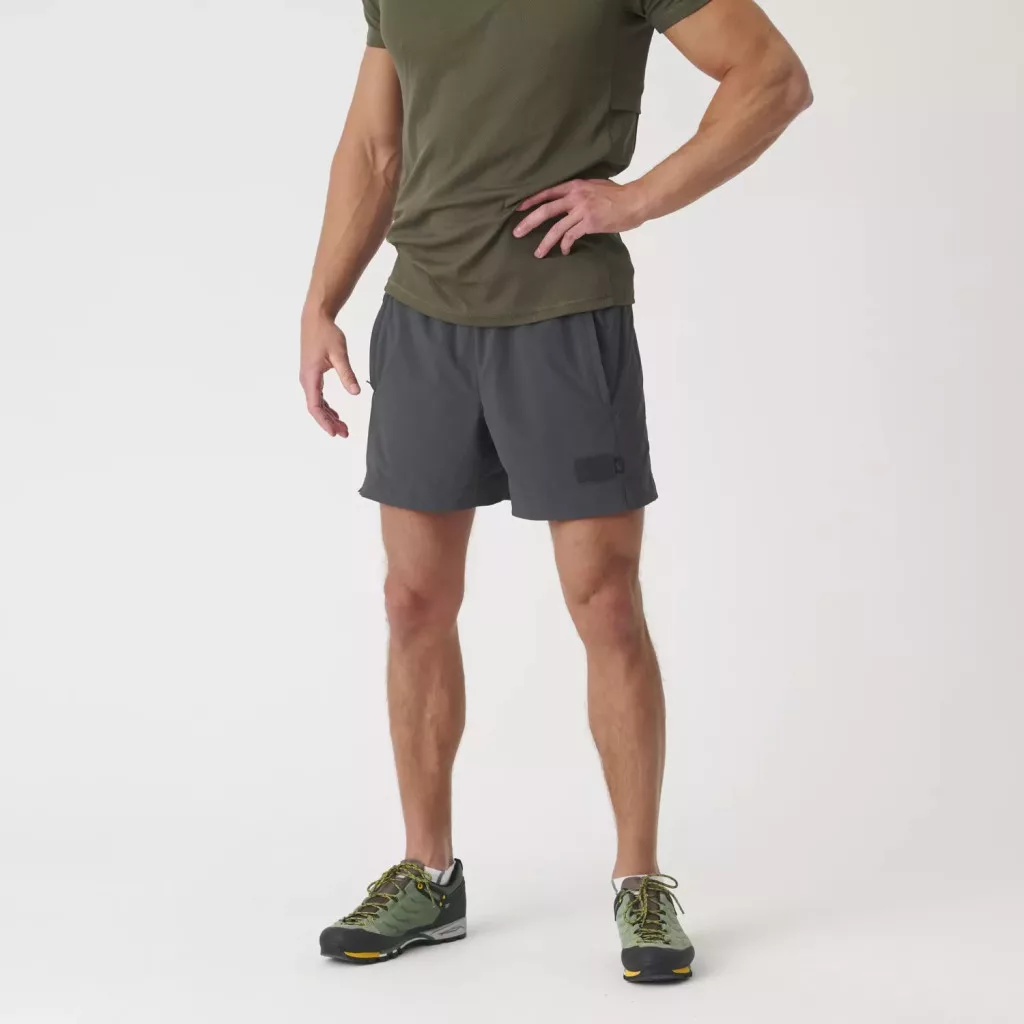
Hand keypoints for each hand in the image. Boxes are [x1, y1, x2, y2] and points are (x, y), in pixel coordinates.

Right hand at [299, 311, 360, 437]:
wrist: (315, 319)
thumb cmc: (325, 334)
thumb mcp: (339, 353)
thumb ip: (347, 373)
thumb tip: (356, 392)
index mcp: (310, 377)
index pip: (315, 406)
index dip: (324, 422)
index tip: (334, 432)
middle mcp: (306, 380)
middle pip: (316, 408)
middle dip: (329, 422)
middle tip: (344, 433)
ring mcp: (308, 378)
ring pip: (317, 403)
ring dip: (328, 416)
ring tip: (342, 427)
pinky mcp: (312, 374)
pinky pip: (318, 396)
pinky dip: (326, 407)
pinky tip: (336, 414)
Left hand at [513, 178, 646, 257]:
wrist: (634, 200)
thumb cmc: (618, 195)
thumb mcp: (595, 186)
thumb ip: (580, 192)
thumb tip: (568, 201)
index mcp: (575, 185)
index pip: (547, 192)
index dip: (531, 200)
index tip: (518, 208)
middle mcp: (575, 196)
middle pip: (545, 210)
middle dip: (528, 222)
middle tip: (517, 233)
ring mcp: (582, 210)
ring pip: (556, 228)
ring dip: (545, 242)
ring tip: (538, 253)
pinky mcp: (589, 223)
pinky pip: (571, 236)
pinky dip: (565, 245)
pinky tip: (564, 251)